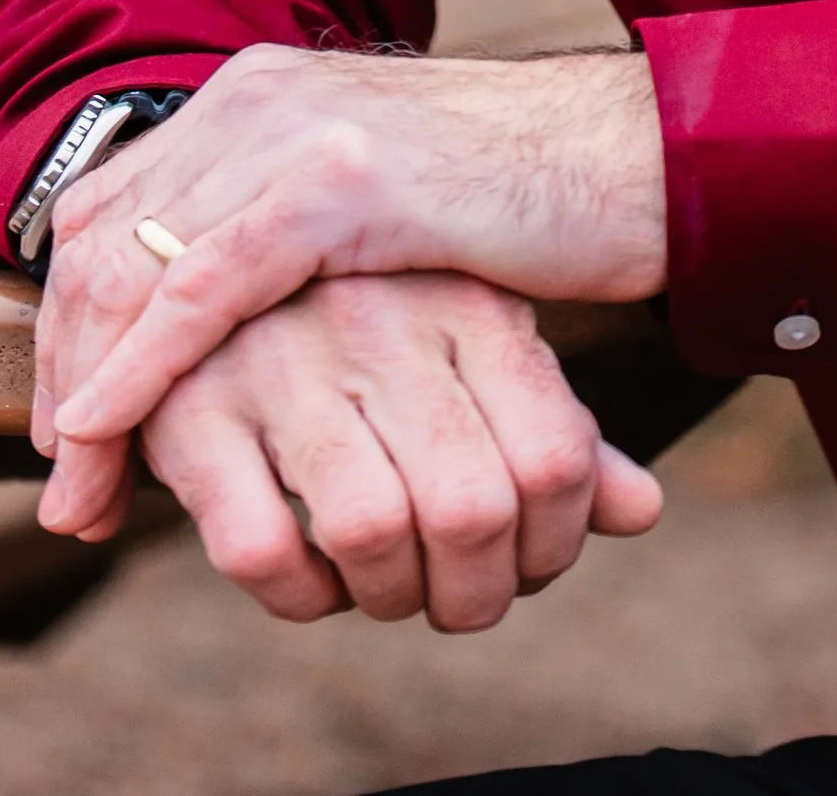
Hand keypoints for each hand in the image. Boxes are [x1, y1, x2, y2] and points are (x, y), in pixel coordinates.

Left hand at [35, 45, 665, 531]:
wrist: (628, 156)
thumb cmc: (511, 200)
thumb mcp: (372, 203)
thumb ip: (288, 229)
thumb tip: (214, 319)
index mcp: (258, 93)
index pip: (114, 206)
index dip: (71, 320)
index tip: (66, 429)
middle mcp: (258, 95)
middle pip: (104, 236)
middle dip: (62, 365)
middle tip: (63, 483)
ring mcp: (296, 129)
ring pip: (136, 261)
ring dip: (87, 387)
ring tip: (81, 490)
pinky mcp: (341, 180)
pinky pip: (205, 284)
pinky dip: (142, 365)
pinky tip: (112, 428)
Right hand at [50, 268, 661, 628]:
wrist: (210, 238)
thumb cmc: (379, 318)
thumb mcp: (478, 343)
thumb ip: (554, 430)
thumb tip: (643, 511)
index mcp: (468, 302)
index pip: (555, 460)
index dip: (554, 546)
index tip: (526, 564)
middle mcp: (381, 322)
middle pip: (472, 510)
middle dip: (476, 592)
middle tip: (459, 595)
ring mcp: (282, 360)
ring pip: (371, 533)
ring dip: (390, 597)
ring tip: (388, 585)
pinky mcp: (192, 409)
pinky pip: (260, 551)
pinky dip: (299, 595)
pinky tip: (313, 576)